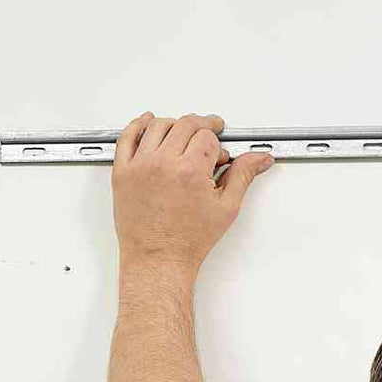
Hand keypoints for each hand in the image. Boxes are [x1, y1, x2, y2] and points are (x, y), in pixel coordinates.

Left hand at [112, 112, 274, 274]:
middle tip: (209, 131)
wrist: (158, 259)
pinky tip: (147, 122)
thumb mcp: (226, 208)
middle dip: (202, 126)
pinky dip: (138, 124)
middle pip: (185, 124)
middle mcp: (162, 164)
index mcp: (190, 171)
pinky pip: (127, 137)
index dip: (218, 143)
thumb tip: (258, 159)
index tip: (219, 152)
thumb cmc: (188, 241)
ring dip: (175, 123)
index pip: (207, 136)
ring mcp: (139, 166)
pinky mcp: (123, 172)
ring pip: (158, 125)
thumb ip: (243, 176)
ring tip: (183, 132)